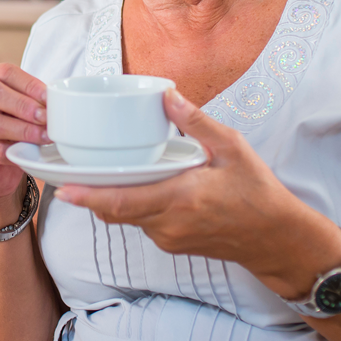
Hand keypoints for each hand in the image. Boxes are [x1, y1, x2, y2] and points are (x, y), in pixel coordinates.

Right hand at [0, 63, 49, 222]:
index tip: (49, 97)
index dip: (28, 83)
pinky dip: (11, 151)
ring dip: (21, 129)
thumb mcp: (20, 114)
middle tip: (45, 117)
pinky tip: (26, 153)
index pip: (4, 72)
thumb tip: (58, 102)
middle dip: (22, 104)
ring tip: (43, 136)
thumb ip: (32, 104)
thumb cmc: (11, 135)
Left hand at [53, 89, 340, 297]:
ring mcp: (169, 238)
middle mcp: (169, 223)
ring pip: (127, 218)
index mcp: (181, 198)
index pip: (123, 201)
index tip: (63, 188)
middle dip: (89, 195)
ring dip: (112, 199)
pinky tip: (136, 186)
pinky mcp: (172, 244)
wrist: (276, 239)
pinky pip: (142, 224)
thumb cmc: (259, 193)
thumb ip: (197, 123)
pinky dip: (132, 206)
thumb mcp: (233, 149)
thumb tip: (167, 96)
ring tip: (97, 175)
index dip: (90, 196)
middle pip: (114, 211)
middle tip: (65, 176)